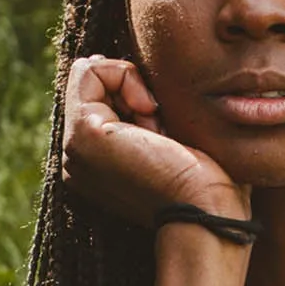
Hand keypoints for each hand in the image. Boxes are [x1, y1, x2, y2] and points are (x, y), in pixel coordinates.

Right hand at [61, 56, 249, 228]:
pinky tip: (150, 111)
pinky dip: (125, 76)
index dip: (139, 97)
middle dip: (136, 93)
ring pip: (91, 77)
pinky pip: (90, 71)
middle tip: (163, 131)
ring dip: (133, 88)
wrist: (208, 214)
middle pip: (96, 88)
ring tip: (157, 129)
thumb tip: (152, 95)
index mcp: (98, 166)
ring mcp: (75, 147)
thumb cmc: (209, 186)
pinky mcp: (83, 132)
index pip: (102, 99)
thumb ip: (156, 121)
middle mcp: (79, 159)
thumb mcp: (178, 144)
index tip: (167, 130)